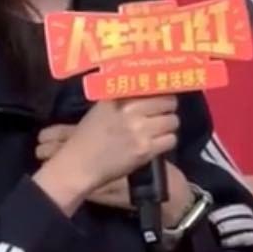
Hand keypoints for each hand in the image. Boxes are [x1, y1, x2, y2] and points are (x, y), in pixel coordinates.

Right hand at [32, 98, 179, 216]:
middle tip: (163, 113)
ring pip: (172, 121)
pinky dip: (167, 141)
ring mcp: (139, 131)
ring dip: (169, 125)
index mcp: (119, 99)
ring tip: (160, 129)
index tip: (162, 95)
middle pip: (168, 102)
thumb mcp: (102, 108)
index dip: (161, 91)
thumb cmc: (88, 137)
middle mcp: (131, 112)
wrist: (79, 166)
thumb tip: (143, 85)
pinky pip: (170, 140)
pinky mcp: (145, 150)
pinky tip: (157, 143)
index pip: (151, 86)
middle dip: (168, 108)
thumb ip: (121, 96)